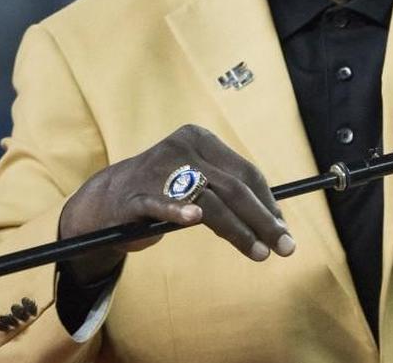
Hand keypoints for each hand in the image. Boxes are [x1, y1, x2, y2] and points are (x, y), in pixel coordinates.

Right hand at [59, 124, 293, 283]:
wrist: (107, 200)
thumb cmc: (164, 190)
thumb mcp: (197, 180)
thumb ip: (229, 191)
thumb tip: (275, 218)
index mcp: (200, 139)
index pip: (245, 172)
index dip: (268, 202)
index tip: (283, 227)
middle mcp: (181, 149)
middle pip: (233, 188)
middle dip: (263, 220)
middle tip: (285, 246)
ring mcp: (158, 171)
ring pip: (208, 201)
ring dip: (238, 230)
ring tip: (260, 252)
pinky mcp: (137, 196)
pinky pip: (162, 205)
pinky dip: (178, 211)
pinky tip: (194, 219)